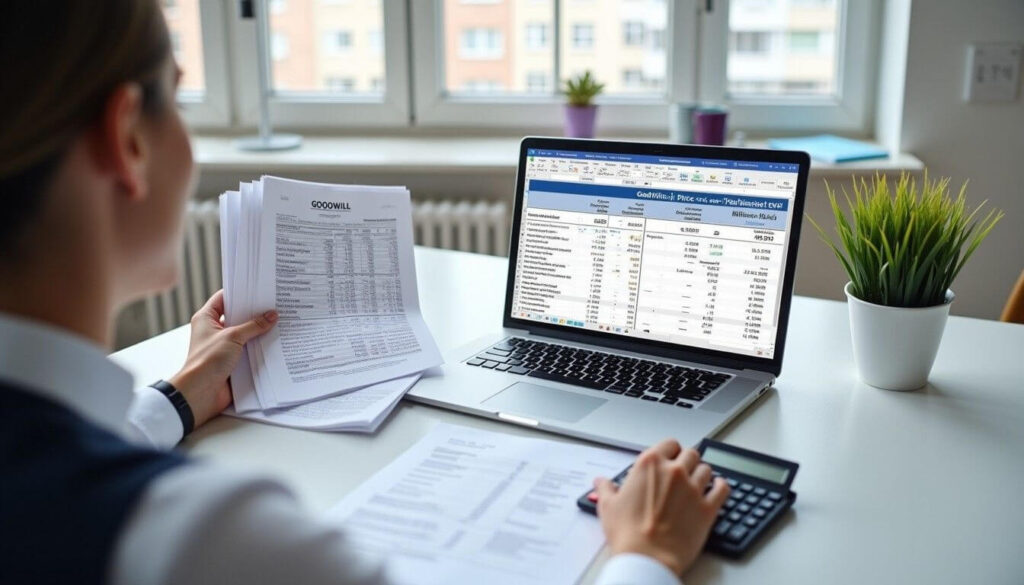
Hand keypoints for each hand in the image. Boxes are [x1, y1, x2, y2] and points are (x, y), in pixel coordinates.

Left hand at [168, 290, 277, 428]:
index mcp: (206, 319)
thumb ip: (253, 325)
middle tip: (274, 304)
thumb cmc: (207, 361)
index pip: (224, 298)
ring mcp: (224, 346)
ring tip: (279, 321)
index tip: (258, 288)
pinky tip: (276, 342)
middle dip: (254, 312)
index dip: (240, 292)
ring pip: (245, 333)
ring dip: (259, 330)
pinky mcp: (233, 361)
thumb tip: (271, 315)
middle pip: (237, 315)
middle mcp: (214, 331)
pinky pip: (249, 350)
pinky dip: (260, 347)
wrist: (201, 392)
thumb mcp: (232, 337)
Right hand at [595, 439, 729, 575]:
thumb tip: (601, 482)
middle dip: (687, 461)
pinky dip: (721, 486)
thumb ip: (606, 489)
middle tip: (683, 472)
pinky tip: (717, 488)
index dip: (670, 451)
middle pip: (690, 454)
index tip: (669, 458)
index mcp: (650, 465)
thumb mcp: (608, 506)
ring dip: (702, 474)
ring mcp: (693, 488)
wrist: (647, 558)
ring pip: (706, 469)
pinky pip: (723, 488)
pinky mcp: (707, 507)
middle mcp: (674, 471)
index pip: (669, 444)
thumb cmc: (628, 533)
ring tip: (697, 482)